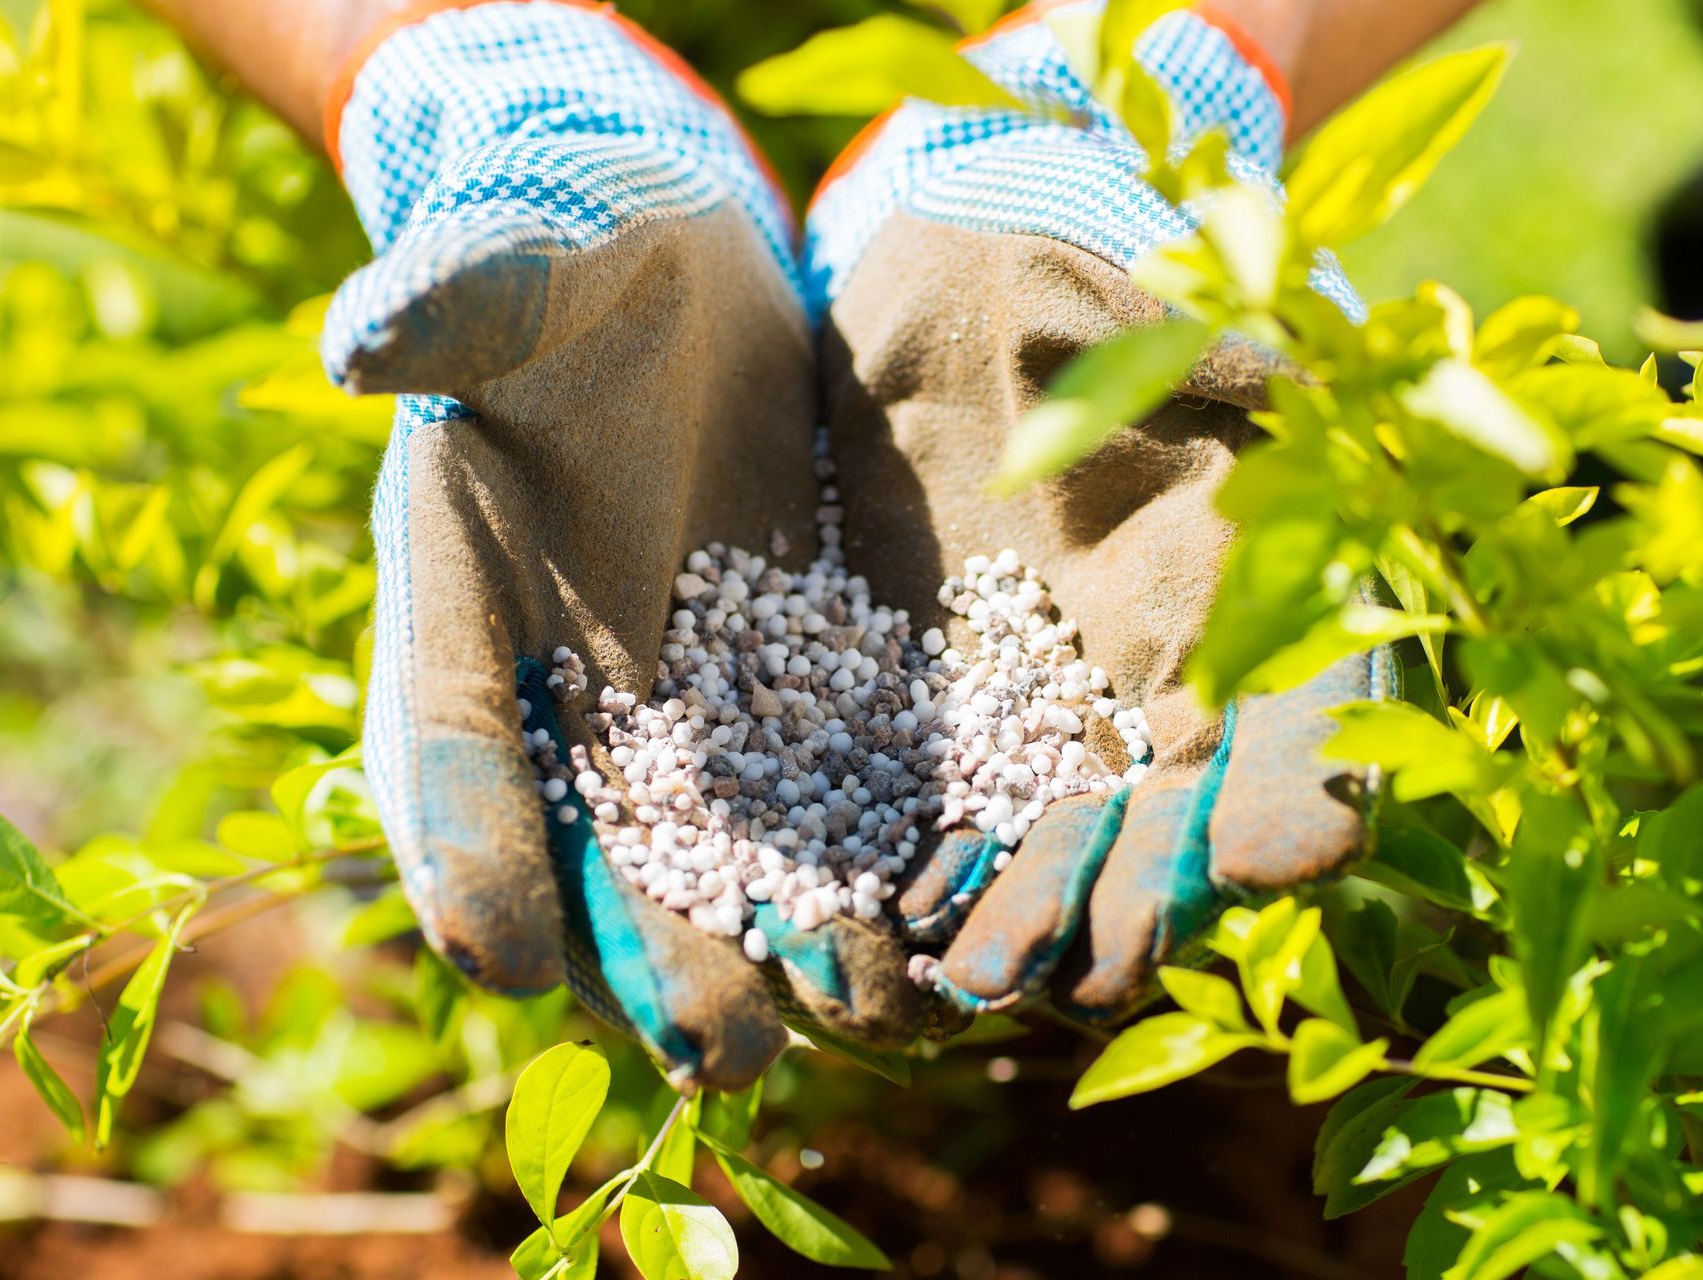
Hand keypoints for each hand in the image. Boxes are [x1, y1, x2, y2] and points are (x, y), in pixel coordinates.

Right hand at [320, 1, 918, 1087]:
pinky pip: (826, 795)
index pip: (452, 747)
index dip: (467, 845)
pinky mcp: (794, 691)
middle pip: (596, 852)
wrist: (675, 284)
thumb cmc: (564, 268)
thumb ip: (451, 307)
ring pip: (721, 857)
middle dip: (655, 954)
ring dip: (782, 946)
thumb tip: (362, 336)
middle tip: (722, 1050)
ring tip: (862, 1014)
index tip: (500, 946)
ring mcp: (683, 711)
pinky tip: (942, 926)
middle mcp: (567, 698)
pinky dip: (874, 864)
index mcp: (459, 614)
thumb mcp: (510, 275)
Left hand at [807, 3, 1393, 1018]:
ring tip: (974, 973)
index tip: (1282, 850)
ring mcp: (1039, 715)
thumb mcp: (1178, 336)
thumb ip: (1233, 421)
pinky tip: (885, 918)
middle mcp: (1155, 691)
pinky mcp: (926, 716)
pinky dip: (911, 871)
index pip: (1304, 728)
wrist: (954, 276)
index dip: (1299, 796)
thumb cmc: (1090, 286)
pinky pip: (926, 814)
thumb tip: (1287, 477)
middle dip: (1131, 901)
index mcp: (1253, 607)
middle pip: (1165, 830)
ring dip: (1022, 920)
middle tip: (1088, 965)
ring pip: (1048, 850)